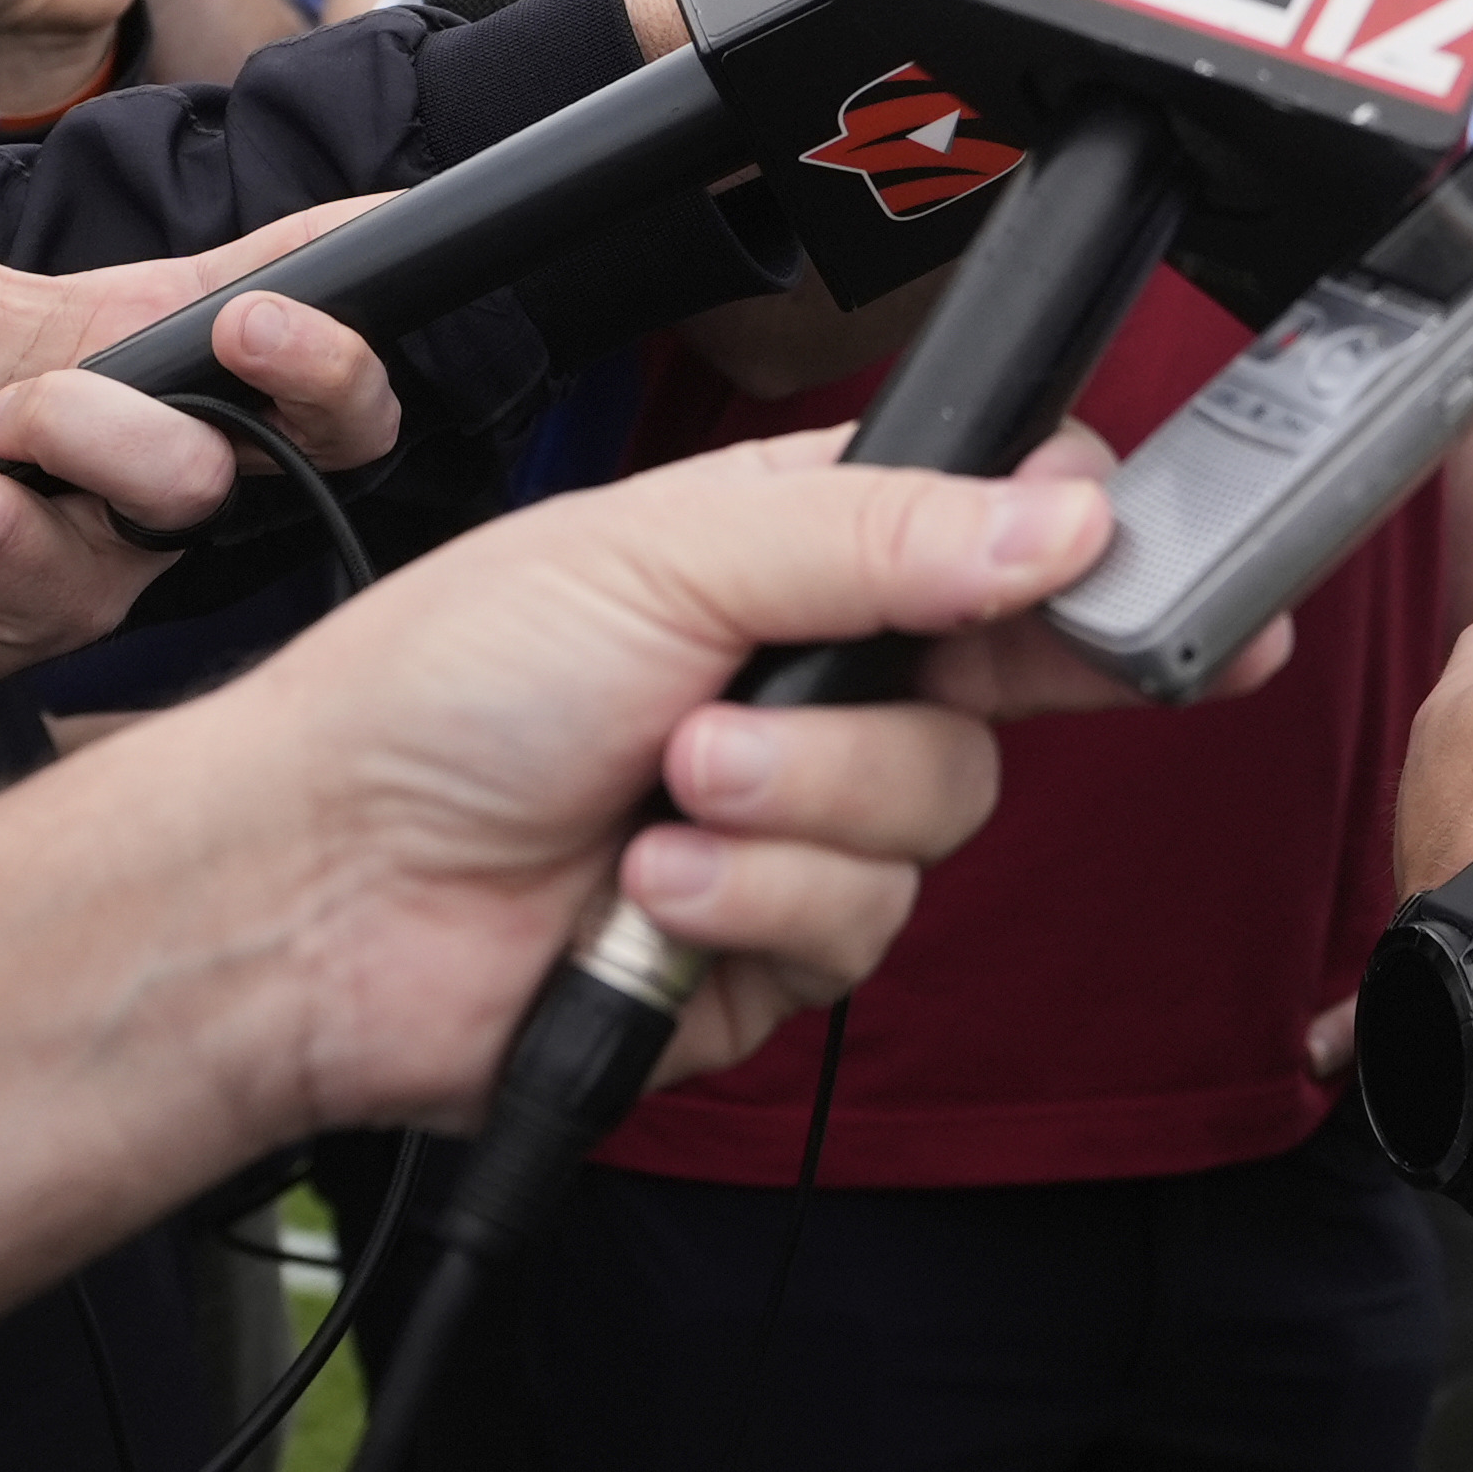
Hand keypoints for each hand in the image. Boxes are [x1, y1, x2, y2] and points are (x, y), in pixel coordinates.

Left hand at [0, 0, 397, 728]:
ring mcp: (99, 541)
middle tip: (252, 321)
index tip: (408, 206)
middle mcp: (143, 447)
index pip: (286, 296)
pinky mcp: (23, 617)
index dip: (365, 255)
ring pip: (183, 489)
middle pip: (324, 428)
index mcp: (128, 347)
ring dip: (90, 433)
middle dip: (321, 370)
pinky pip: (29, 555)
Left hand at [188, 426, 1248, 1121]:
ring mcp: (799, 823)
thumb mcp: (665, 552)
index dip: (1092, 565)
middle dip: (882, 718)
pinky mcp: (771, 955)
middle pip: (1002, 699)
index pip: (1006, 538)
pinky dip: (749, 911)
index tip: (1153, 594)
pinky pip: (856, 935)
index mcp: (802, 553)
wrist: (319, 890)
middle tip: (775, 711)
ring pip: (934, 827)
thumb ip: (882, 531)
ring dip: (793, 817)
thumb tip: (1068, 516)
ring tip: (660, 800)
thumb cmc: (440, 686)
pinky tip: (648, 892)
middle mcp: (818, 686)